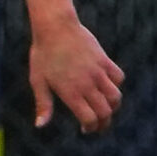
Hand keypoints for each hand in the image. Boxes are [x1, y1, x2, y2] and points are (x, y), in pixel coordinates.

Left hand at [30, 18, 122, 133]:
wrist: (55, 27)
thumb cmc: (42, 54)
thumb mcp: (38, 81)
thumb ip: (43, 105)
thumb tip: (40, 126)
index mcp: (71, 93)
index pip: (90, 119)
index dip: (91, 128)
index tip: (86, 129)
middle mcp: (87, 85)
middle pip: (105, 112)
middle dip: (104, 123)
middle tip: (99, 125)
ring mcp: (98, 72)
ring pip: (116, 97)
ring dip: (113, 106)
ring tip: (106, 108)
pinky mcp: (104, 60)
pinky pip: (118, 77)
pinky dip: (116, 84)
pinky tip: (107, 86)